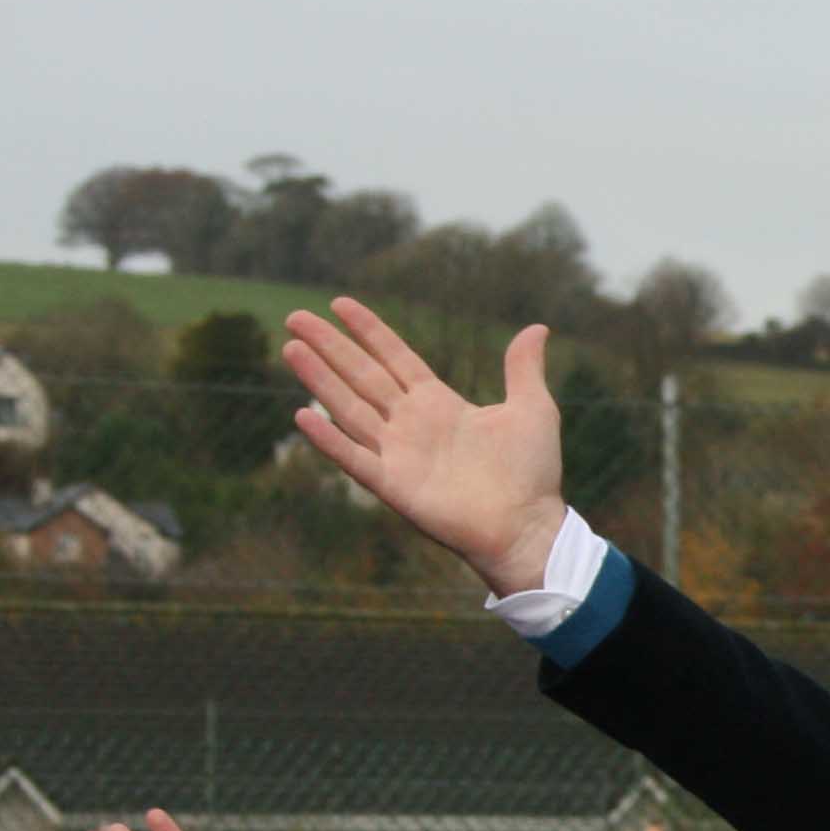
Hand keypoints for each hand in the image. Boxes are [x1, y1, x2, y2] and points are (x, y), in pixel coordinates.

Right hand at [280, 299, 568, 595]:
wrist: (528, 526)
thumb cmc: (532, 473)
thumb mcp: (533, 409)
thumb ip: (523, 369)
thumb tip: (537, 328)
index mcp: (439, 403)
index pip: (394, 358)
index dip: (368, 332)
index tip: (339, 304)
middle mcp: (412, 424)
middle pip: (362, 375)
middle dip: (330, 346)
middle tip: (295, 316)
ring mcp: (398, 453)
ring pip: (349, 408)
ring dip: (320, 380)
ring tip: (292, 348)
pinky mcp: (393, 485)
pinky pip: (353, 458)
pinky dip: (328, 439)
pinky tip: (302, 415)